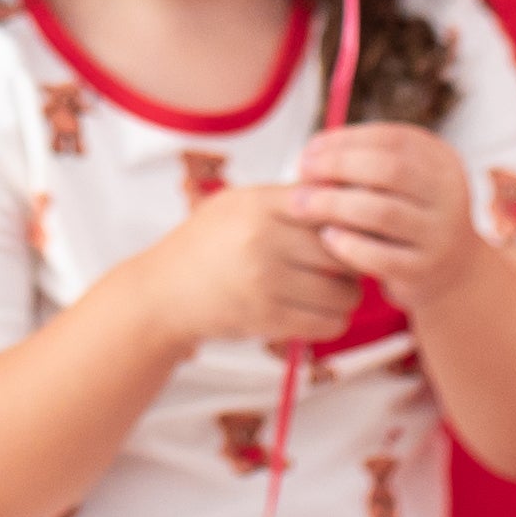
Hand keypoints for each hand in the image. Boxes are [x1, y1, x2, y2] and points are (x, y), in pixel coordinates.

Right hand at [135, 181, 362, 353]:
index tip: (348, 230)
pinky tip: (317, 312)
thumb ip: (287, 199)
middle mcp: (262, 238)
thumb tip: (348, 194)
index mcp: (258, 203)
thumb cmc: (206, 245)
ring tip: (331, 290)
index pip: (330, 205)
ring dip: (346, 295)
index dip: (350, 220)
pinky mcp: (267, 318)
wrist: (163, 291)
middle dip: (353, 260)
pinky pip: (329, 322)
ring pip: (345, 291)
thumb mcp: (238, 204)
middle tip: (342, 265)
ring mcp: (265, 280)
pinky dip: (332, 321)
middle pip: (344, 249)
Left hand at [290, 124, 480, 310]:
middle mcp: (450, 194)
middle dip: (337, 167)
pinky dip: (348, 244)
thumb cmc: (405, 214)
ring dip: (334, 205)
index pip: (391, 138)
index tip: (308, 150)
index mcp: (441, 161)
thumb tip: (309, 156)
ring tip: (302, 205)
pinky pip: (382, 256)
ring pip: (383, 212)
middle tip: (301, 175)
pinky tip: (326, 237)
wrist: (450, 271)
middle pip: (390, 170)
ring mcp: (441, 234)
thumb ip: (361, 163)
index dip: (344, 140)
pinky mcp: (425, 269)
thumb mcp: (396, 183)